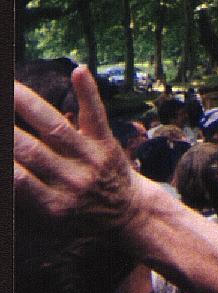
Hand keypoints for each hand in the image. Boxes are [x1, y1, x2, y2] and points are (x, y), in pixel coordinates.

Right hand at [14, 66, 144, 236]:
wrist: (129, 214)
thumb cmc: (79, 217)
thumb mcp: (49, 222)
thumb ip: (23, 199)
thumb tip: (11, 172)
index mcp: (52, 205)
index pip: (16, 180)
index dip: (2, 158)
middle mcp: (72, 181)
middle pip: (29, 150)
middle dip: (6, 131)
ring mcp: (92, 159)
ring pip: (55, 127)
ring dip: (26, 104)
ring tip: (9, 87)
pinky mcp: (107, 143)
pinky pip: (97, 116)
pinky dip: (88, 93)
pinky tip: (78, 70)